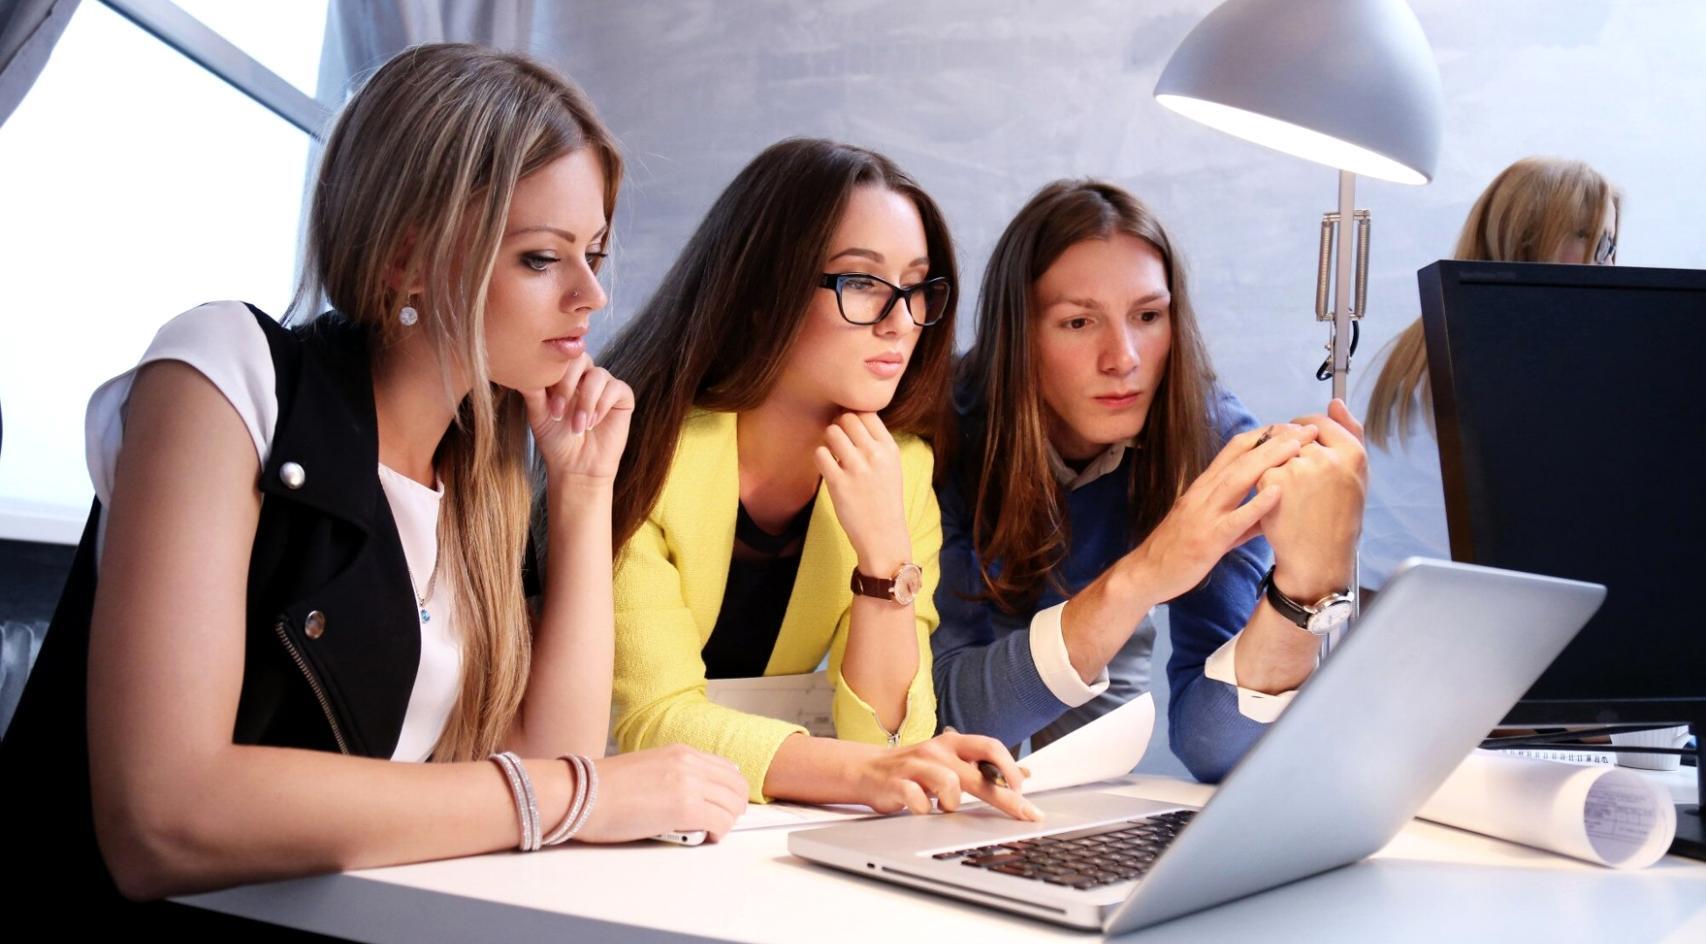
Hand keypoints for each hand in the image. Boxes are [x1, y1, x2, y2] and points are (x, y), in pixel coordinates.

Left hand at [522, 355, 633, 485]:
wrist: (577, 467)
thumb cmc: (556, 442)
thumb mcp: (538, 414)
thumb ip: (533, 391)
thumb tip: (522, 368)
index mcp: (565, 376)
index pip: (561, 357)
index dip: (555, 375)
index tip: (549, 405)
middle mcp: (585, 377)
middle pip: (581, 358)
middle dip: (568, 384)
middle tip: (559, 413)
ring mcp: (605, 386)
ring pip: (598, 375)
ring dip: (586, 402)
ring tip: (578, 426)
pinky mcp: (622, 398)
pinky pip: (616, 387)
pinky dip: (602, 405)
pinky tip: (593, 423)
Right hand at [574, 745, 748, 843]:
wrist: (582, 794)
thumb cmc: (605, 788)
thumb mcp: (650, 767)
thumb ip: (676, 774)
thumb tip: (696, 794)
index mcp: (681, 752)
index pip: (727, 769)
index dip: (731, 791)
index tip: (726, 804)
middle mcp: (689, 764)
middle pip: (736, 787)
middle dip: (734, 807)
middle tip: (722, 822)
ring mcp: (689, 784)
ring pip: (733, 805)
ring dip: (726, 821)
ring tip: (710, 831)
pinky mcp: (684, 808)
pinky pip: (720, 822)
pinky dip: (718, 833)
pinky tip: (704, 837)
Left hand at [814, 413, 910, 575]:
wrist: (883, 535)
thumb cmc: (884, 499)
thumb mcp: (891, 466)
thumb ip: (876, 443)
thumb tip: (852, 417)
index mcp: (890, 448)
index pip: (868, 413)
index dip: (854, 416)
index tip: (850, 428)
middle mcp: (874, 455)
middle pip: (848, 418)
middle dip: (839, 426)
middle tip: (839, 442)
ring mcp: (856, 468)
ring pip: (832, 432)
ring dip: (828, 440)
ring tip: (833, 455)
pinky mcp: (838, 483)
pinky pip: (820, 454)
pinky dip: (820, 458)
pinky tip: (828, 468)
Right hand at [854, 732, 1039, 820]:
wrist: (868, 770)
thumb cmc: (916, 768)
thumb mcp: (952, 761)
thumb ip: (985, 767)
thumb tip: (1025, 773)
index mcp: (953, 743)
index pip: (991, 747)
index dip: (1011, 769)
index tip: (1024, 792)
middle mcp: (937, 750)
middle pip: (977, 772)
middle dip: (1004, 797)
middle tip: (1022, 813)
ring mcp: (916, 765)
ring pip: (949, 785)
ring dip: (952, 803)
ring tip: (944, 807)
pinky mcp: (896, 783)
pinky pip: (918, 800)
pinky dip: (924, 809)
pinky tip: (920, 809)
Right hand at [1123, 421, 1316, 600]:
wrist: (1145, 574)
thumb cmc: (1178, 551)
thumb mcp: (1212, 526)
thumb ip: (1244, 518)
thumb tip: (1274, 511)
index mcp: (1203, 488)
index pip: (1234, 451)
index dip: (1263, 435)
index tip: (1290, 427)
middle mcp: (1202, 494)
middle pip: (1240, 458)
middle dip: (1274, 440)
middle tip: (1305, 428)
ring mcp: (1203, 515)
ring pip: (1237, 480)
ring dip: (1268, 460)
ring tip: (1297, 447)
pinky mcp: (1207, 539)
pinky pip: (1234, 520)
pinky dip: (1256, 505)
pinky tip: (1277, 492)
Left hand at [1259, 399, 1366, 600]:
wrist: (1318, 559)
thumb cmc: (1337, 520)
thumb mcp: (1354, 477)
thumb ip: (1348, 434)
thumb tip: (1335, 401)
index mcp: (1354, 454)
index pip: (1320, 422)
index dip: (1304, 431)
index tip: (1298, 444)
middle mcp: (1329, 457)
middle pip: (1295, 437)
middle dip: (1289, 452)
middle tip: (1296, 482)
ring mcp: (1300, 467)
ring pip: (1277, 452)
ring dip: (1275, 466)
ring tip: (1289, 493)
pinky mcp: (1275, 479)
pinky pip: (1262, 468)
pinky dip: (1263, 482)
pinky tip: (1276, 501)